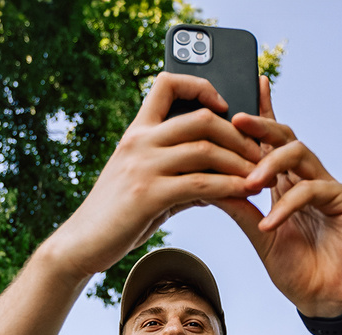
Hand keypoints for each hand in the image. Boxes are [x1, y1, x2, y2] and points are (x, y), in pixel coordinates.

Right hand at [46, 72, 261, 278]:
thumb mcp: (146, 186)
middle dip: (239, 134)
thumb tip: (216, 184)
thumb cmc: (116, 216)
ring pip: (206, 149)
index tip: (224, 104)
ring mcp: (142, 166)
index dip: (201, 85)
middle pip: (201, 118)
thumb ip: (180, 177)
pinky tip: (245, 195)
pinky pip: (200, 185)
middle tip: (260, 153)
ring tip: (261, 177)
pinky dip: (229, 188)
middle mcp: (139, 142)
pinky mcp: (148, 194)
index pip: (167, 83)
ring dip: (241, 163)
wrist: (81, 243)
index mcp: (137, 132)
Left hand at [215, 77, 341, 316]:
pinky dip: (287, 205)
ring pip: (299, 154)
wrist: (325, 300)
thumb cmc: (295, 268)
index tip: (240, 93)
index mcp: (286, 182)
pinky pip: (313, 190)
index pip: (270, 141)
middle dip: (262, 125)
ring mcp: (327, 186)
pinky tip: (270, 223)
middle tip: (236, 119)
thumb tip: (205, 181)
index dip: (260, 114)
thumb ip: (238, 207)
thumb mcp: (258, 235)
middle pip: (285, 137)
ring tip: (248, 184)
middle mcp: (307, 177)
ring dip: (269, 165)